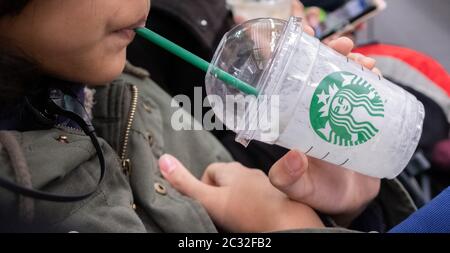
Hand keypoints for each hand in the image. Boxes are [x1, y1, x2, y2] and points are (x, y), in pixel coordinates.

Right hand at [159, 154, 323, 231]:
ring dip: (237, 198)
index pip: (210, 171)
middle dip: (220, 192)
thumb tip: (162, 159)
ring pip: (244, 187)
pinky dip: (253, 204)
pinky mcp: (278, 196)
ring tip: (237, 216)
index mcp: (232, 169)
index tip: (207, 203)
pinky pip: (259, 196)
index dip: (204, 187)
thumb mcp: (210, 199)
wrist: (286, 224)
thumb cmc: (247, 212)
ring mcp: (266, 183)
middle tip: (221, 211)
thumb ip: (185, 183)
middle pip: (227, 178)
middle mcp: (249, 172)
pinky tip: (253, 216)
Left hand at [266, 33, 381, 225]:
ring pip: (344, 78)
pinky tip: (375, 74)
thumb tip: (293, 157)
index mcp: (293, 120)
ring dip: (353, 62)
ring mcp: (339, 112)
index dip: (296, 58)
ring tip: (364, 62)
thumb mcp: (299, 187)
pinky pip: (365, 92)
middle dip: (331, 53)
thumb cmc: (320, 192)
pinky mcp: (360, 117)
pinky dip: (371, 78)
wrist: (352, 201)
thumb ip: (288, 178)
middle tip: (344, 46)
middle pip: (320, 73)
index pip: (290, 82)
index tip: (305, 37)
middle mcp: (314, 111)